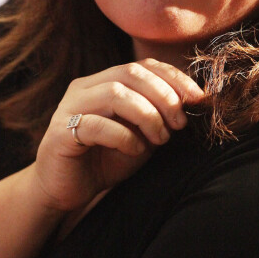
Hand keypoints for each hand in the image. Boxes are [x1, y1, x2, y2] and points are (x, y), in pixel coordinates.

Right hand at [34, 58, 204, 211]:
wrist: (64, 192)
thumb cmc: (104, 161)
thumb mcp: (141, 136)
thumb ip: (159, 118)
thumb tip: (194, 103)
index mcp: (103, 82)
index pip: (143, 66)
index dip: (174, 78)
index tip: (198, 99)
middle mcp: (85, 87)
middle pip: (130, 73)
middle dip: (163, 96)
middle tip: (180, 123)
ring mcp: (70, 107)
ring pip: (115, 94)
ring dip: (147, 115)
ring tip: (160, 138)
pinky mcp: (60, 132)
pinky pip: (97, 125)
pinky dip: (123, 136)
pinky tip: (135, 150)